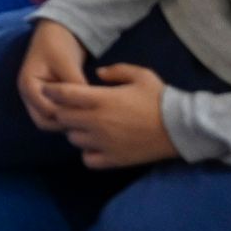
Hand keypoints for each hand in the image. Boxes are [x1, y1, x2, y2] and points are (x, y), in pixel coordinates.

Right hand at [15, 18, 93, 127]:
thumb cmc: (58, 43)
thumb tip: (88, 105)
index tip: (88, 113)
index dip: (67, 115)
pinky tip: (83, 112)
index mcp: (29, 85)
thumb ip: (75, 84)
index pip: (46, 113)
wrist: (58, 31)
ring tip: (86, 115)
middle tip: (88, 119)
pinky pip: (55, 114)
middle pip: (44, 122)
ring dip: (66, 121)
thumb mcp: (67, 62)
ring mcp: (36, 98)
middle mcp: (29, 95)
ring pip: (49, 121)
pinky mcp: (46, 98)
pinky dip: (67, 116)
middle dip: (64, 123)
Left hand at [54, 68, 180, 170]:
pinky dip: (88, 153)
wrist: (181, 128)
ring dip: (76, 131)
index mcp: (102, 100)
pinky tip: (97, 145)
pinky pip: (87, 159)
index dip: (52, 91)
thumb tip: (98, 74)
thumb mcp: (141, 75)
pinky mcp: (113, 160)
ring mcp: (104, 143)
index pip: (64, 95)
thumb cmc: (160, 99)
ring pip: (73, 139)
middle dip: (63, 111)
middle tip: (71, 108)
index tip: (49, 90)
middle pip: (62, 118)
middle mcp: (97, 122)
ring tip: (87, 127)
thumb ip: (116, 71)